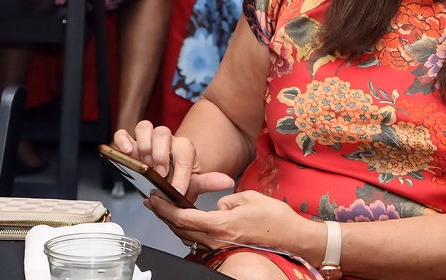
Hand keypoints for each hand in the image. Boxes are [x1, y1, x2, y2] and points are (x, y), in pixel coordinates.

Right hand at [112, 121, 233, 198]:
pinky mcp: (130, 144)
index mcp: (182, 148)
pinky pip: (124, 133)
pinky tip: (125, 151)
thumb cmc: (177, 180)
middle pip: (162, 133)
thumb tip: (227, 182)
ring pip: (144, 127)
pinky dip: (122, 140)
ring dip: (142, 145)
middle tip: (159, 173)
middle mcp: (165, 140)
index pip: (184, 152)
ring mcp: (146, 140)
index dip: (181, 170)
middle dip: (160, 153)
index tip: (178, 189)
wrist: (162, 181)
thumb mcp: (193, 184)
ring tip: (143, 163)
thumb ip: (208, 182)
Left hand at [145, 189, 313, 252]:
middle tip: (153, 201)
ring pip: (188, 236)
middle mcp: (216, 239)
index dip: (165, 207)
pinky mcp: (225, 248)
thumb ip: (227, 200)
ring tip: (165, 209)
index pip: (184, 216)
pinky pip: (199, 240)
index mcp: (220, 225)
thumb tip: (218, 206)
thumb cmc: (274, 217)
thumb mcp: (249, 198)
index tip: (155, 197)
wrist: (292, 237)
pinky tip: (186, 221)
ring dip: (174, 223)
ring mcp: (220, 246)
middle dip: (163, 215)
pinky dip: (187, 229)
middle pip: (180, 229)